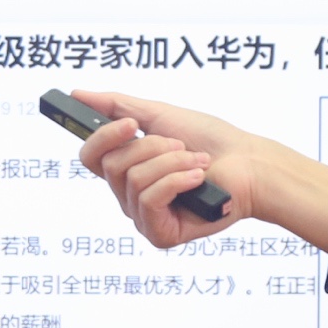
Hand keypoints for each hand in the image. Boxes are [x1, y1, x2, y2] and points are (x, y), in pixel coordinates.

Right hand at [70, 91, 327, 253]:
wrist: (250, 164)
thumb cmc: (211, 140)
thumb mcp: (159, 115)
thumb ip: (116, 105)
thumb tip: (77, 94)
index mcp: (126, 168)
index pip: (91, 156)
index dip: (103, 137)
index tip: (130, 124)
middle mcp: (129, 195)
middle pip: (111, 165)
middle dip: (151, 147)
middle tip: (180, 144)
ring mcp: (144, 216)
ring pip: (133, 180)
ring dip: (171, 162)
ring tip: (198, 162)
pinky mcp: (160, 234)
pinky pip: (148, 200)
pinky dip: (176, 181)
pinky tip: (198, 178)